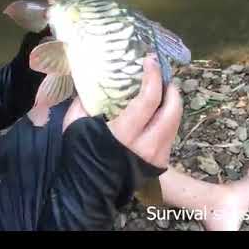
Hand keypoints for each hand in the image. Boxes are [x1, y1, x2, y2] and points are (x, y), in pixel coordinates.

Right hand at [63, 55, 183, 169]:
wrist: (88, 187)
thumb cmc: (79, 153)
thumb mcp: (74, 123)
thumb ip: (84, 100)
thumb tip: (91, 78)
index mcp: (124, 133)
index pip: (148, 99)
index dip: (153, 76)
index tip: (150, 61)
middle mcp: (146, 145)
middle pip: (172, 110)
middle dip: (171, 89)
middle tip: (162, 78)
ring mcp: (156, 156)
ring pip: (174, 123)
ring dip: (171, 104)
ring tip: (161, 93)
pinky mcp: (160, 163)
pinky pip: (170, 135)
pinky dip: (166, 120)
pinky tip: (157, 114)